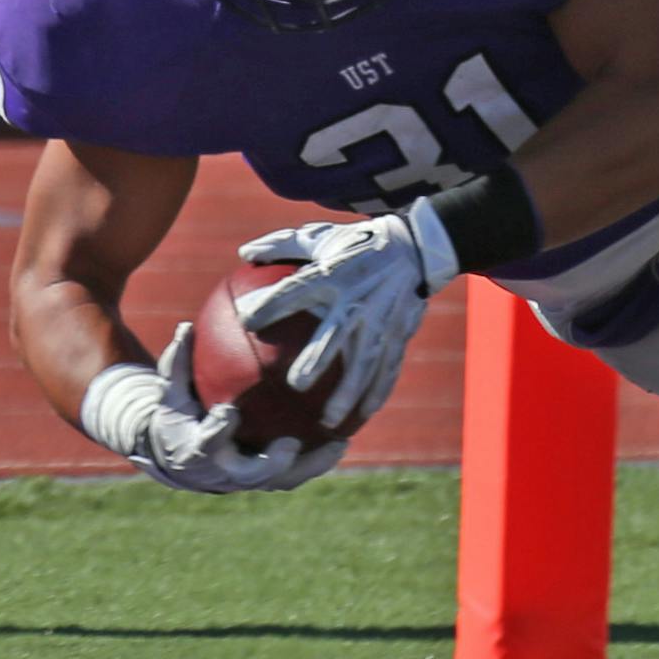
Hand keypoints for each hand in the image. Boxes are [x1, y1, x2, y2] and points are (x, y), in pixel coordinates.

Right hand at [80, 325, 333, 492]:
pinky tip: (344, 438)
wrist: (180, 455)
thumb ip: (180, 362)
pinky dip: (319, 460)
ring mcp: (247, 480)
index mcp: (194, 451)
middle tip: (291, 444)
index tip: (228, 412)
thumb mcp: (172, 389)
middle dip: (271, 463)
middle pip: (249, 474)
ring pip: (281, 480)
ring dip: (310, 465)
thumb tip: (186, 325)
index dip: (216, 431)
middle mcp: (222, 472)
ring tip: (338, 444)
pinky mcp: (266, 481)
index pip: (204, 443)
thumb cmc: (179, 414)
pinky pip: (296, 474)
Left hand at [237, 212, 450, 426]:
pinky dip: (377, 390)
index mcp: (333, 275)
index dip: (273, 304)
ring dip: (349, 392)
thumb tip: (243, 252)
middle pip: (335, 335)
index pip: (297, 290)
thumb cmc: (357, 243)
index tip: (248, 321)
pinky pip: (388, 366)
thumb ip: (283, 245)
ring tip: (329, 420)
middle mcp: (357, 301)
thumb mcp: (321, 237)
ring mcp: (381, 321)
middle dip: (318, 360)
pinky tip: (363, 414)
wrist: (415, 248)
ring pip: (365, 362)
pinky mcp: (398, 333)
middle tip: (296, 385)